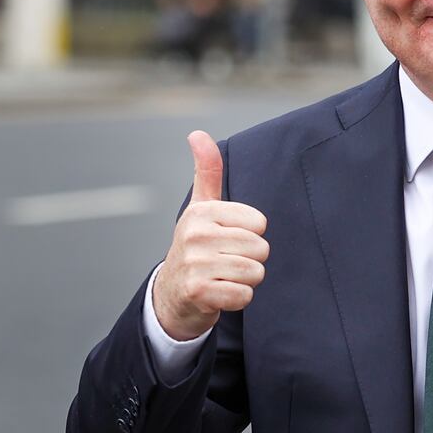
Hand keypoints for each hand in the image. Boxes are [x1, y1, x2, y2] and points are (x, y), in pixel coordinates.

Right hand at [153, 130, 268, 340]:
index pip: (260, 224)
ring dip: (245, 280)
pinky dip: (238, 299)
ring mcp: (195, 264)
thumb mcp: (201, 206)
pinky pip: (245, 296)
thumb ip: (207, 170)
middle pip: (260, 248)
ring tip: (224, 276)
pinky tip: (219, 294)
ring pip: (255, 272)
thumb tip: (197, 133)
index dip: (251, 235)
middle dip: (250, 259)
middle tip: (227, 261)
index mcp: (202, 211)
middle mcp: (196, 235)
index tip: (228, 239)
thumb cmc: (197, 245)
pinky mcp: (198, 292)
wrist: (172, 295)